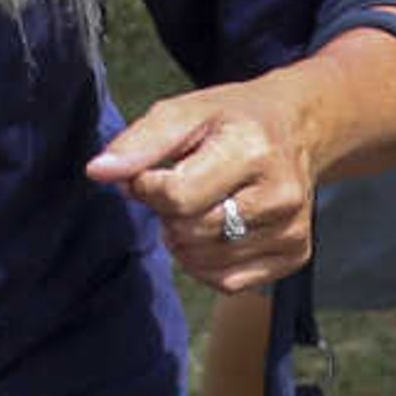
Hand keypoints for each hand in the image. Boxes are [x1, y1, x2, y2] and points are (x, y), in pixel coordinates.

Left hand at [90, 81, 321, 291]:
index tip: (150, 174)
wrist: (296, 130)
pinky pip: (228, 282)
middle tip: (180, 188)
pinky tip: (215, 232)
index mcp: (252, 150)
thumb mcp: (184, 112)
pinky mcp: (295, 256)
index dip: (148, 189)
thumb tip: (98, 172)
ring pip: (206, 262)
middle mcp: (280, 195)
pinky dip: (207, 263)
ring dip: (185, 240)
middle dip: (169, 214)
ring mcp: (291, 230)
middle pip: (190, 231)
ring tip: (199, 208)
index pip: (177, 196)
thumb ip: (139, 142)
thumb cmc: (232, 120)